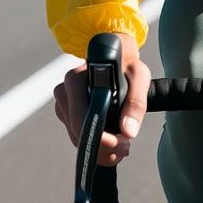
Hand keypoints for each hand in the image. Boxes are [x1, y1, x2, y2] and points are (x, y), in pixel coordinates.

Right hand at [53, 33, 151, 166]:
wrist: (116, 53)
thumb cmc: (127, 62)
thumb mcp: (139, 75)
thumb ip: (136, 102)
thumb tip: (128, 132)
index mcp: (76, 80)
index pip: (81, 120)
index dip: (100, 139)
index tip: (121, 143)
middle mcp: (64, 92)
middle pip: (78, 134)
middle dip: (103, 148)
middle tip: (127, 146)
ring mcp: (64, 104)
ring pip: (78, 138)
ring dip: (101, 150)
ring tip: (124, 144)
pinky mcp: (68, 112)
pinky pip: (79, 135)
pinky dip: (96, 144)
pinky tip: (113, 142)